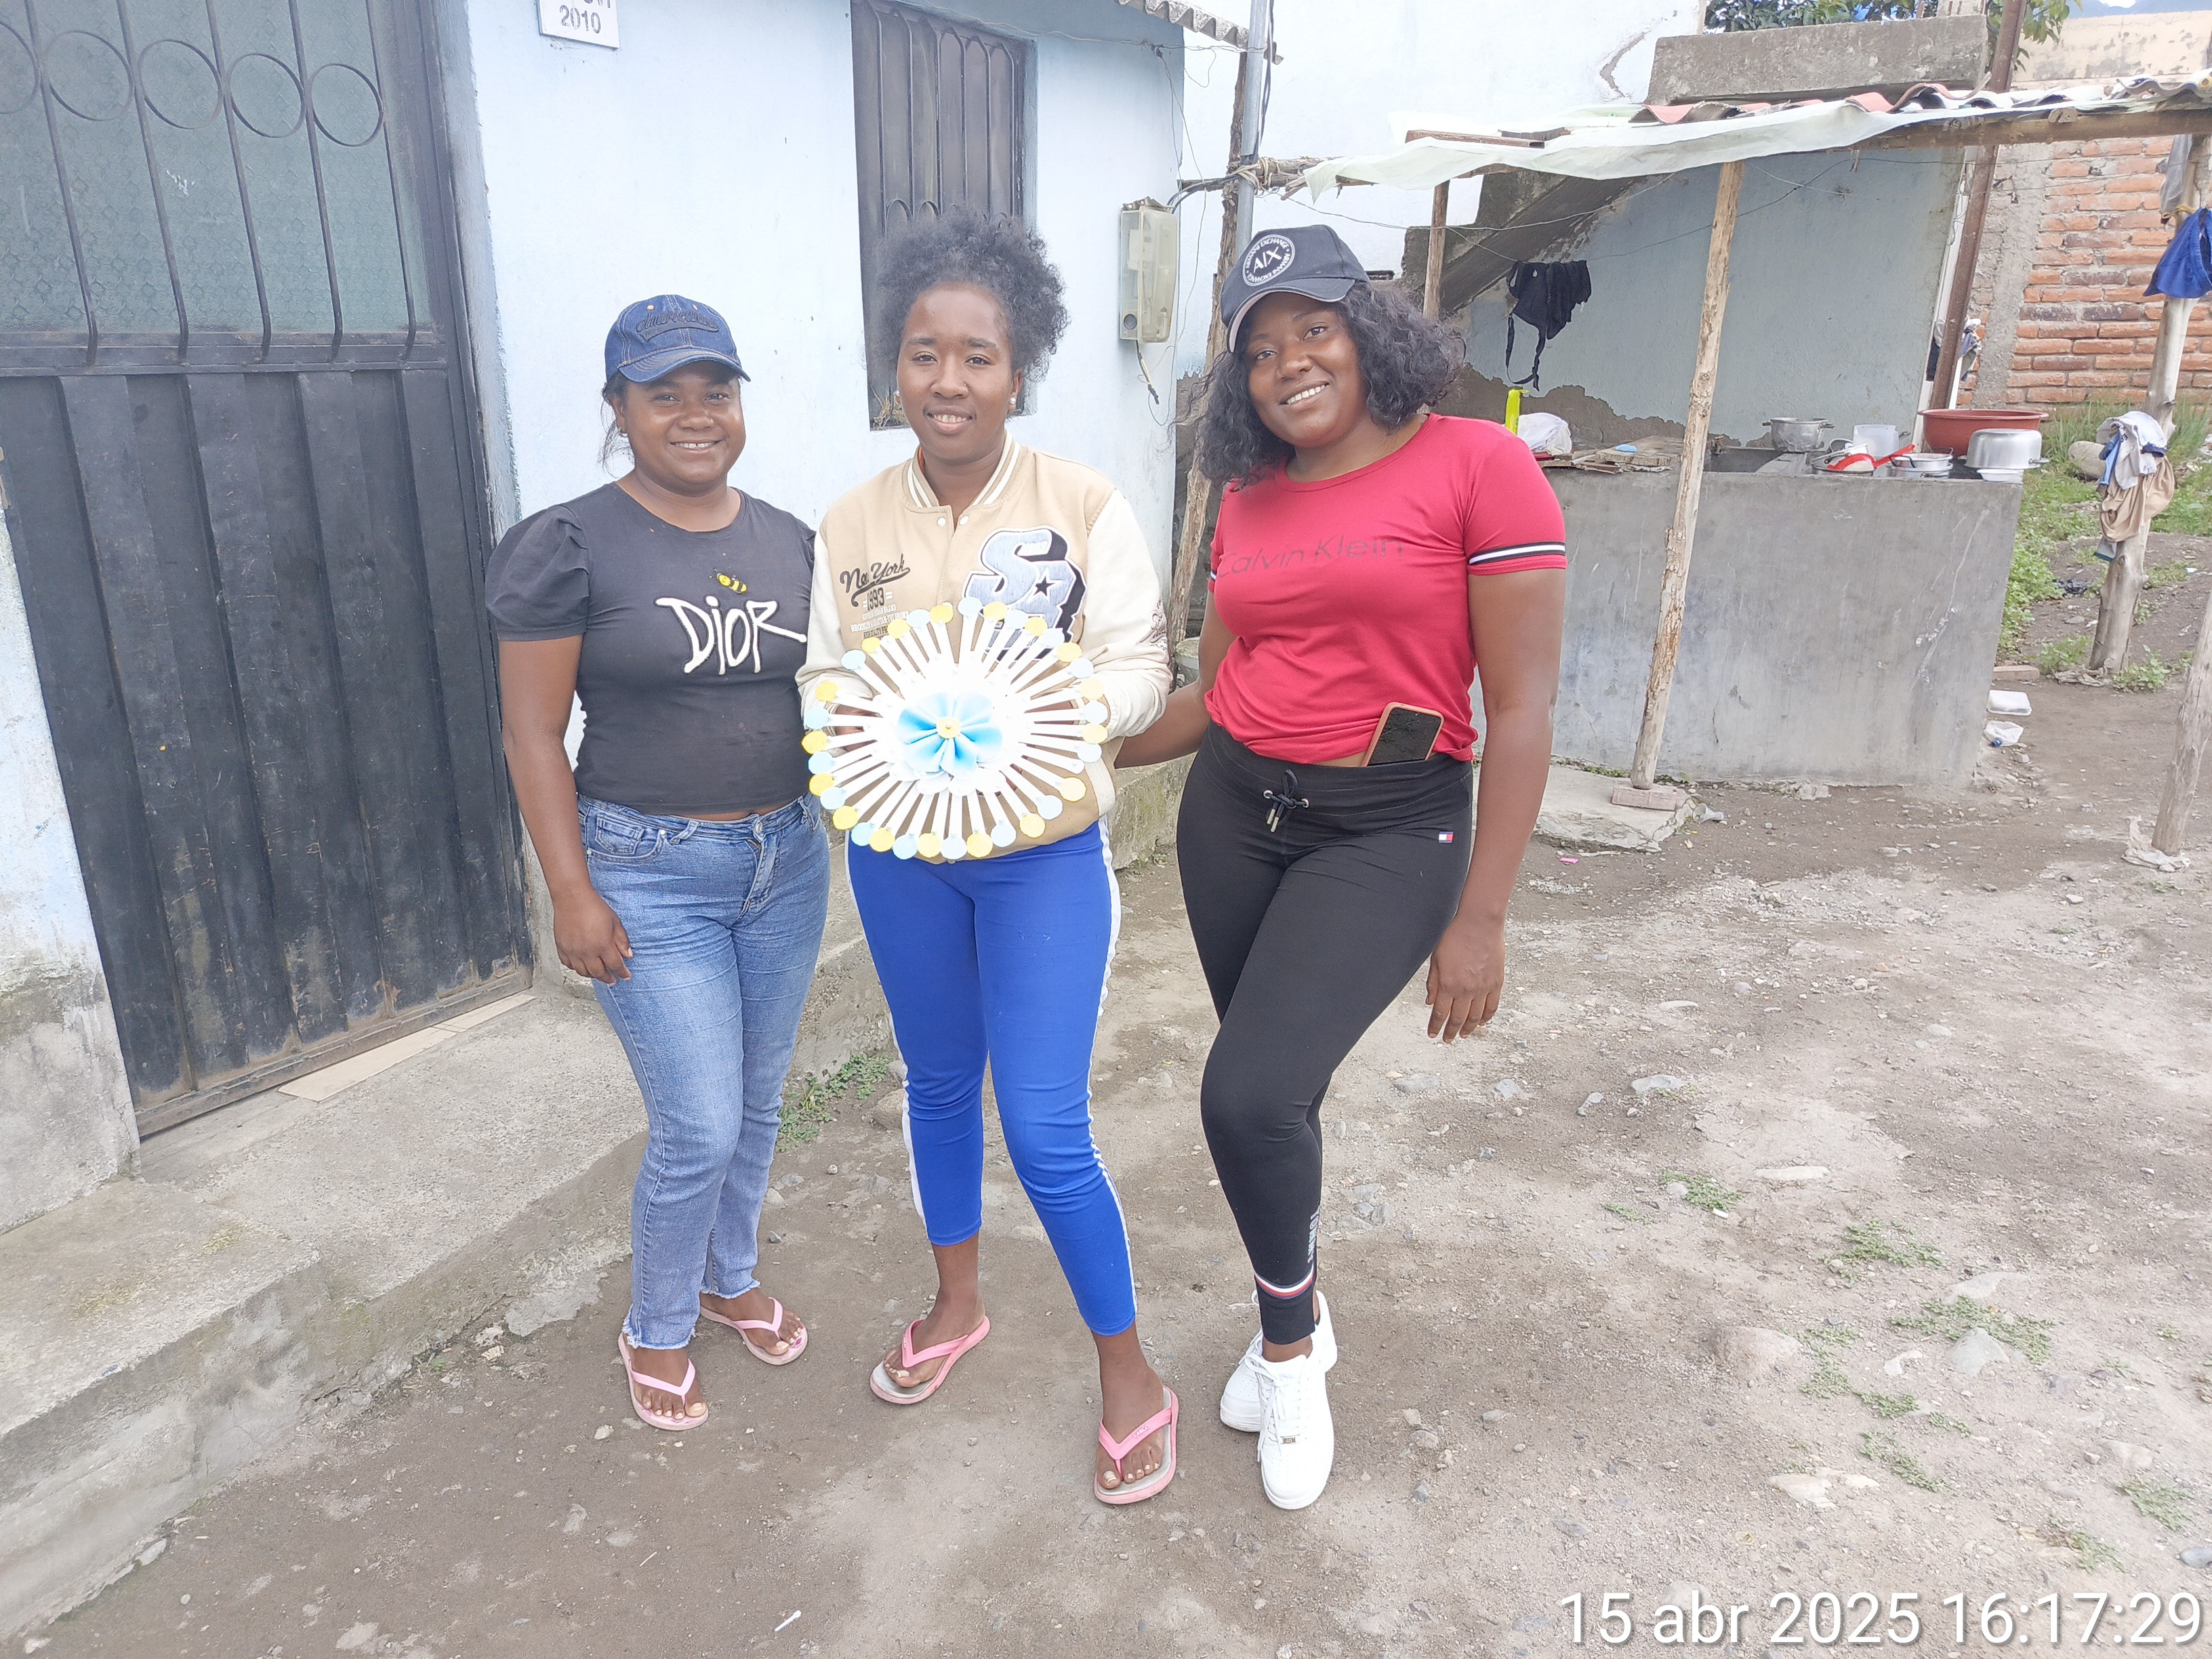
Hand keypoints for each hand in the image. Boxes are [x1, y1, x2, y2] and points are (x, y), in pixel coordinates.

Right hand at [554, 890, 632, 983]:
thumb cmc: (593, 907)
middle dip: (608, 978)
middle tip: (613, 980)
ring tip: (599, 974)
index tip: (626, 976)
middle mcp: (587, 952)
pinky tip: (582, 966)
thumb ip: (622, 940)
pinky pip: (568, 965)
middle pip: (599, 973)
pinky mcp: (562, 948)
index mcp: (602, 945)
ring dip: (593, 975)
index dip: (623, 973)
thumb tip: (628, 955)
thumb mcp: (615, 922)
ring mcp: (573, 951)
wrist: (572, 898)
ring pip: (583, 972)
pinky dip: (576, 968)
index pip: (615, 965)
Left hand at [1425, 914, 1503, 1041]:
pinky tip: (1481, 1022)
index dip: (1435, 1026)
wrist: (1479, 924)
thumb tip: (1430, 1002)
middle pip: (1457, 1019)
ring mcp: (1483, 988)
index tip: (1432, 1034)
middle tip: (1447, 1040)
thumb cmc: (1456, 937)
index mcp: (1448, 984)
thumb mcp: (1436, 959)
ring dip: (1468, 1028)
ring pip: (1475, 1016)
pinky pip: (1492, 1007)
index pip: (1440, 1013)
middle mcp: (1466, 990)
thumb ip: (1433, 982)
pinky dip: (1486, 1017)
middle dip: (1450, 1032)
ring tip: (1463, 1035)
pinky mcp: (1497, 983)